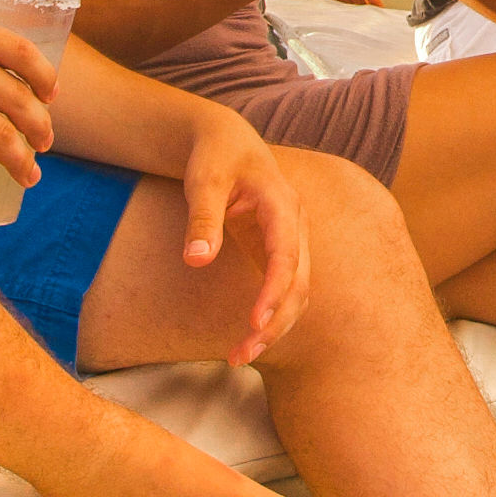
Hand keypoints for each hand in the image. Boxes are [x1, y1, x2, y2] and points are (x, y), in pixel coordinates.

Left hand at [170, 102, 313, 361]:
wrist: (226, 139)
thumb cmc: (214, 157)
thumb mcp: (203, 181)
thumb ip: (202, 218)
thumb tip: (196, 260)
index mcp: (282, 203)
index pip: (287, 255)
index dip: (274, 291)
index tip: (255, 324)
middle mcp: (295, 224)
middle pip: (299, 283)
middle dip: (275, 323)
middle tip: (240, 356)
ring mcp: (292, 239)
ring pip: (297, 291)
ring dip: (275, 326)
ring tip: (239, 357)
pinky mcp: (280, 250)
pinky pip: (285, 289)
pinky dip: (272, 315)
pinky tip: (247, 338)